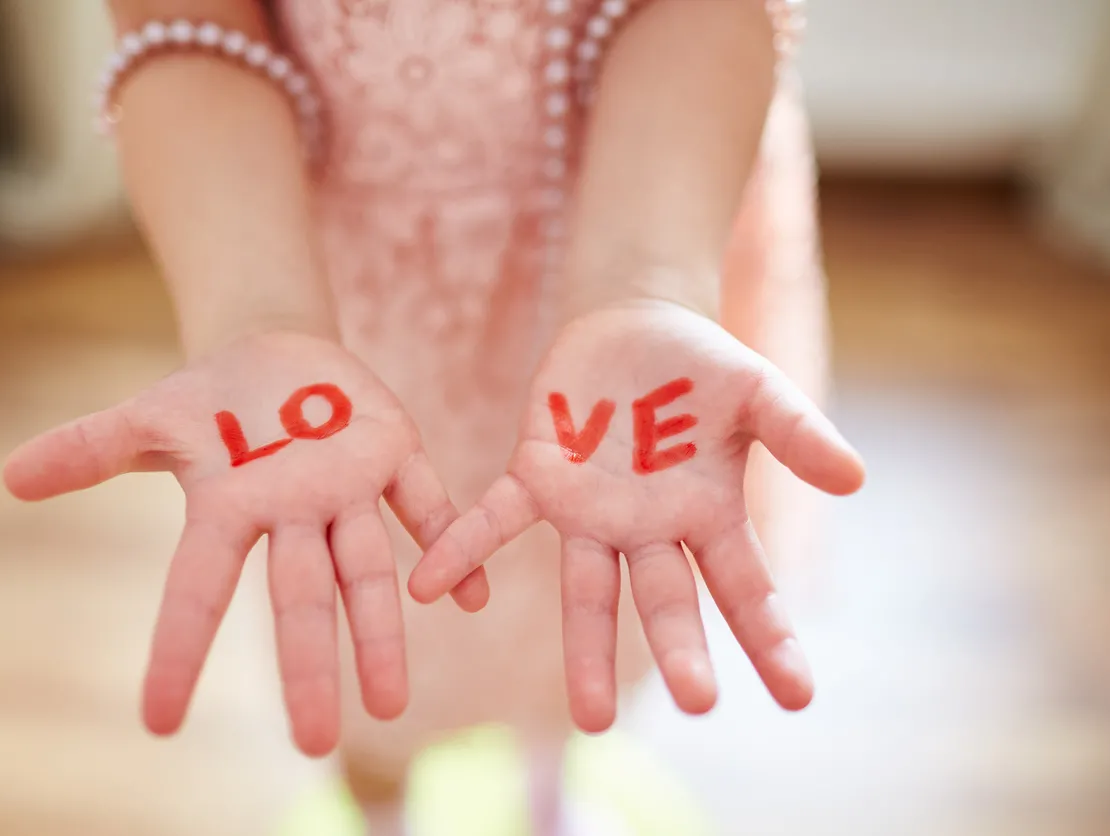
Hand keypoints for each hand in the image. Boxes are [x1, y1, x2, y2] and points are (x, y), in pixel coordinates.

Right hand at [4, 332, 485, 755]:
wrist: (277, 352)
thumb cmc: (210, 398)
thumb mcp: (149, 417)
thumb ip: (90, 448)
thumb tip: (9, 478)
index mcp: (230, 509)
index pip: (195, 588)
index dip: (177, 650)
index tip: (157, 724)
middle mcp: (293, 515)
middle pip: (299, 600)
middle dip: (309, 666)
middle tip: (317, 741)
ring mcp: (349, 490)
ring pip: (366, 569)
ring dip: (382, 630)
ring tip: (393, 703)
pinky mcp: (395, 454)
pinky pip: (427, 504)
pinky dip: (450, 544)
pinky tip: (474, 598)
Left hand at [409, 301, 863, 730]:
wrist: (635, 323)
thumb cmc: (703, 367)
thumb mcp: (758, 391)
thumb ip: (799, 435)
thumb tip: (856, 479)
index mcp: (708, 512)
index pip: (745, 586)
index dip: (770, 639)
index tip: (798, 697)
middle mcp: (648, 528)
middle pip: (667, 599)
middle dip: (681, 649)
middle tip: (699, 703)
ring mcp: (591, 510)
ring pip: (588, 589)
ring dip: (586, 648)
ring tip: (591, 717)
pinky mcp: (538, 474)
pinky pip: (497, 518)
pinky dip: (465, 548)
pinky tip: (431, 588)